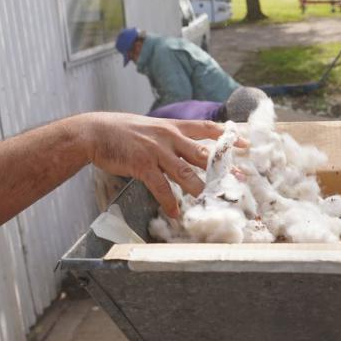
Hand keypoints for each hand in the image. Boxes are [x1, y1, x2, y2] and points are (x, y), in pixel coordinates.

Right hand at [77, 113, 245, 217]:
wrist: (94, 131)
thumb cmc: (123, 131)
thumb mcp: (152, 128)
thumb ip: (171, 137)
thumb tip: (189, 150)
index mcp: (174, 126)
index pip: (207, 128)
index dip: (228, 135)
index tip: (246, 142)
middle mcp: (169, 137)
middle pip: (203, 153)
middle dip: (223, 167)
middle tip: (239, 179)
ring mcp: (157, 151)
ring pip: (186, 172)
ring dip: (200, 189)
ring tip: (212, 202)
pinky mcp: (142, 165)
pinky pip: (161, 187)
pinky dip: (170, 202)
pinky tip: (175, 214)